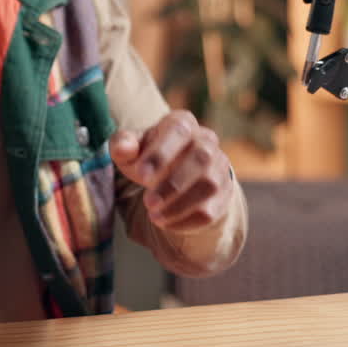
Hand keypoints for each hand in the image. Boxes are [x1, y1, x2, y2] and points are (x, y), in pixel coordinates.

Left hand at [110, 110, 234, 232]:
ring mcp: (220, 167)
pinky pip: (213, 209)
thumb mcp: (132, 150)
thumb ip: (123, 145)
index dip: (161, 153)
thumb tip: (123, 148)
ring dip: (181, 204)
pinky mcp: (224, 193)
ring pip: (210, 185)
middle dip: (173, 183)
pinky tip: (167, 223)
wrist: (175, 175)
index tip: (141, 174)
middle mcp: (207, 141)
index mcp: (183, 123)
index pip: (179, 130)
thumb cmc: (150, 157)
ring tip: (155, 216)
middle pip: (201, 158)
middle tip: (148, 202)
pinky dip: (188, 220)